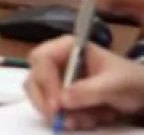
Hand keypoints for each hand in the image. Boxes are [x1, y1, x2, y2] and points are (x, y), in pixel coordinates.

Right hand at [25, 36, 143, 127]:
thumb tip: (62, 101)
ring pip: (41, 97)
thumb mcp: (114, 84)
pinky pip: (54, 110)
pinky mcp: (63, 96)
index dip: (45, 82)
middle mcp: (58, 61)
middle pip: (35, 78)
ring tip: (89, 120)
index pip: (42, 59)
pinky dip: (71, 119)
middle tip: (60, 120)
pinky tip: (91, 119)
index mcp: (67, 47)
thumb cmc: (131, 82)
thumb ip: (89, 90)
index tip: (57, 106)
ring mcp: (59, 79)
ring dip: (63, 114)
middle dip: (47, 101)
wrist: (142, 94)